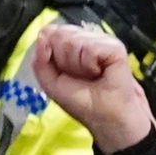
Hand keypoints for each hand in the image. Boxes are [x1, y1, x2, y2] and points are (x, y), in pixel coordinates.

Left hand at [29, 24, 155, 150]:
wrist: (111, 121)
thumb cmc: (86, 105)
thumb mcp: (52, 85)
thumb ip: (40, 60)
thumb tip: (43, 35)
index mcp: (70, 46)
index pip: (51, 33)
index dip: (52, 54)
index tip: (65, 74)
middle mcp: (86, 40)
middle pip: (61, 35)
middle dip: (66, 62)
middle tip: (82, 78)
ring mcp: (101, 42)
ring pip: (75, 40)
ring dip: (80, 66)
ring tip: (93, 77)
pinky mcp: (115, 47)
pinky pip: (91, 47)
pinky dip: (92, 64)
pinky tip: (102, 73)